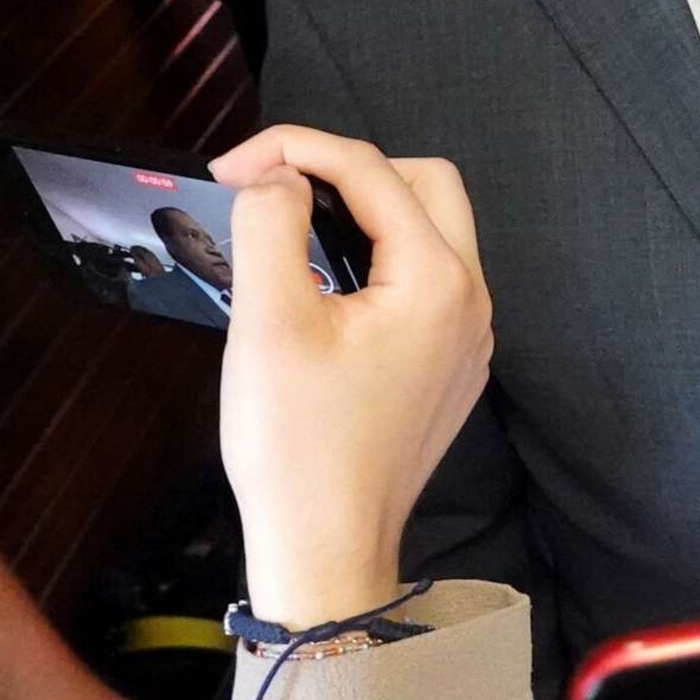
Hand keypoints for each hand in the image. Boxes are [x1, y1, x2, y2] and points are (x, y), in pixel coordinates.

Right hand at [208, 125, 490, 627]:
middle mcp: (471, 302)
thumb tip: (277, 178)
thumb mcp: (268, 322)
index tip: (229, 168)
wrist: (326, 550)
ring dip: (365, 212)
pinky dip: (377, 259)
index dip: (296, 150)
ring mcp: (467, 337)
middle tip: (274, 189)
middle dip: (348, 168)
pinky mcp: (449, 366)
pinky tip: (321, 284)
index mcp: (438, 282)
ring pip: (430, 231)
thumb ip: (272, 226)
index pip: (372, 171)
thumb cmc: (297, 447)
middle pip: (424, 184)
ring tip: (289, 228)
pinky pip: (424, 282)